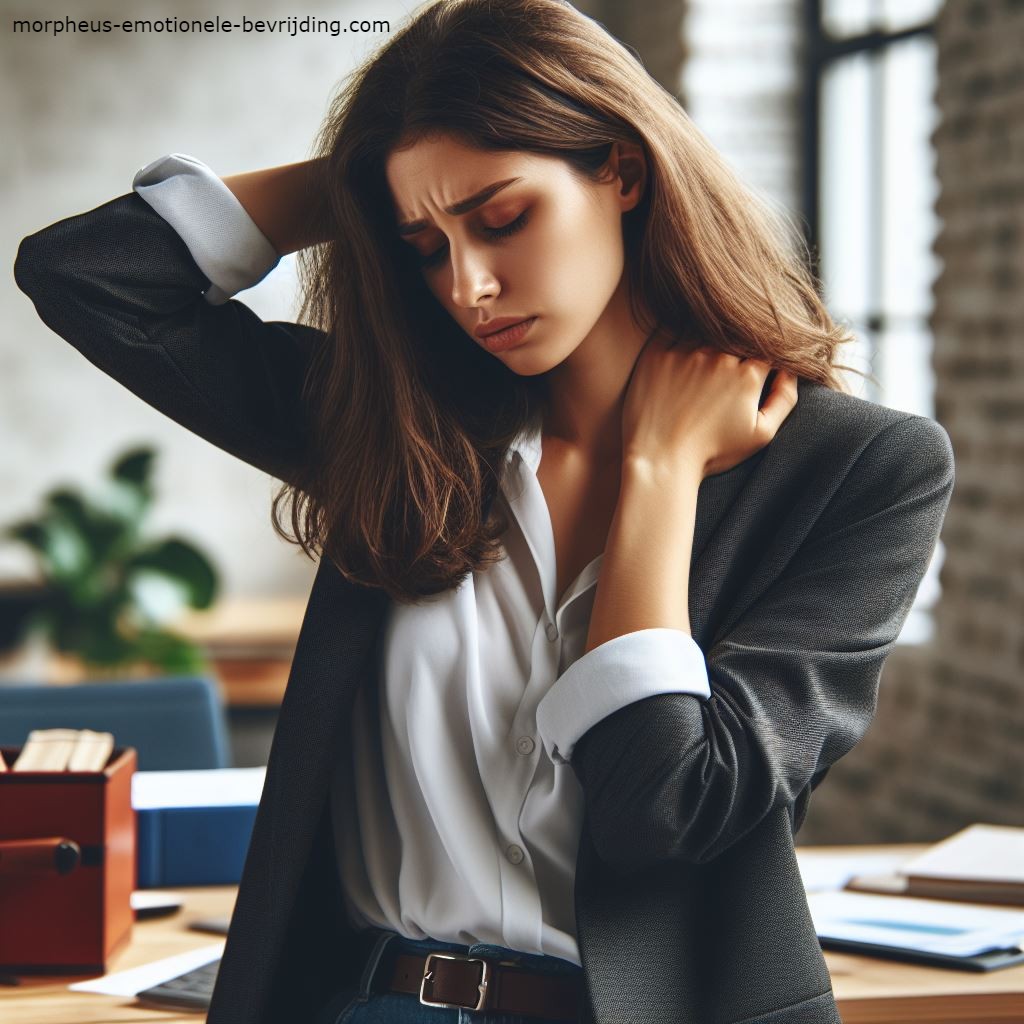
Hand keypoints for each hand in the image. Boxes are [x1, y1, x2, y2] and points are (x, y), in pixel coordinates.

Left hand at [621, 338, 798, 478]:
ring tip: (700, 366)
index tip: (752, 369)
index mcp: (747, 375)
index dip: (761, 358)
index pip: (766, 349)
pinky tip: (679, 355)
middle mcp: (719, 357)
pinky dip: (680, 335)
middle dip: (736, 349)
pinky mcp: (657, 353)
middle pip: (737, 338)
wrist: (659, 460)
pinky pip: (673, 330)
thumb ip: (784, 399)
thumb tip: (791, 370)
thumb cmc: (711, 453)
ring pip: (707, 330)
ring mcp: (686, 352)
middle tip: (722, 372)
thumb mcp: (760, 435)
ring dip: (710, 338)